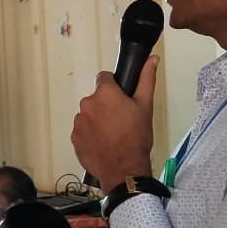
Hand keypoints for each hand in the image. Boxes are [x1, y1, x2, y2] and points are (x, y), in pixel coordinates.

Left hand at [71, 56, 159, 192]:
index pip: (104, 78)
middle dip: (107, 105)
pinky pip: (83, 131)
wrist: (123, 169)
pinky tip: (104, 144)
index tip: (123, 99)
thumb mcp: (145, 106)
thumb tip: (152, 59)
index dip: (114, 87)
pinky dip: (91, 134)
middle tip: (122, 120)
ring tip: (114, 135)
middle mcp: (86, 104)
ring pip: (89, 115)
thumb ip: (146, 80)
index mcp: (104, 93)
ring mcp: (78, 122)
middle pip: (96, 98)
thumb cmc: (136, 136)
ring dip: (98, 120)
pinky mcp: (74, 138)